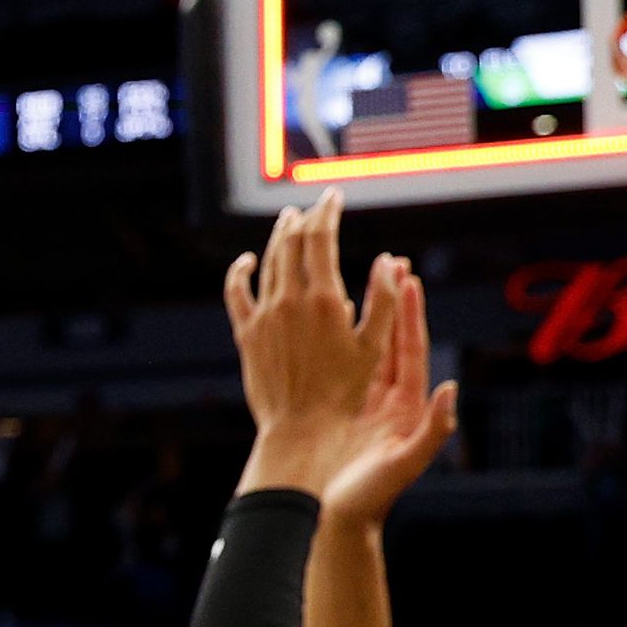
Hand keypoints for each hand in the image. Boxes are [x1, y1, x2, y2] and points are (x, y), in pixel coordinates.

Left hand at [222, 192, 391, 498]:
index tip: (333, 196)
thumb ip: (384, 302)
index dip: (326, 211)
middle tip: (314, 207)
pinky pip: (237, 292)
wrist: (300, 429)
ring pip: (267, 261)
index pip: (320, 237)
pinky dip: (240, 271)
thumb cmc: (344, 394)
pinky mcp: (246, 333)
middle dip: (305, 218)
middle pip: (292, 242)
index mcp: (324, 299)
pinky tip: (247, 260)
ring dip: (279, 236)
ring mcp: (264, 315)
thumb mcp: (374, 348)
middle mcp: (288, 300)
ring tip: (289, 221)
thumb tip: (389, 262)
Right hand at [319, 254, 458, 525]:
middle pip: (391, 339)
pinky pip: (339, 367)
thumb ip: (434, 430)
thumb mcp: (405, 464)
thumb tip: (451, 390)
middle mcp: (388, 401)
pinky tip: (325, 319)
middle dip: (390, 301)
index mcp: (406, 407)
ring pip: (365, 348)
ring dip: (364, 314)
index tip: (407, 277)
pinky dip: (336, 340)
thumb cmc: (370, 500)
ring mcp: (362, 404)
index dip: (409, 312)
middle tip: (389, 262)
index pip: (410, 348)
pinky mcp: (337, 412)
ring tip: (359, 279)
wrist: (337, 524)